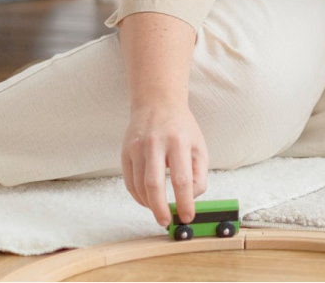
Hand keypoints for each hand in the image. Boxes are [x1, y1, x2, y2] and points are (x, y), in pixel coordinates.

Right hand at [122, 102, 208, 227]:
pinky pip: (129, 182)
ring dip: (149, 204)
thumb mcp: (199, 146)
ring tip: (160, 212)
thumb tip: (191, 199)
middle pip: (154, 185)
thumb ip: (199, 174)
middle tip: (167, 222)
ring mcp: (136, 147)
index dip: (184, 202)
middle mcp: (155, 143)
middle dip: (160, 209)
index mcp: (178, 141)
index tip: (188, 216)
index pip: (182, 179)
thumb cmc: (181, 128)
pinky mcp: (125, 152)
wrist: (157, 103)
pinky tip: (148, 201)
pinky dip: (138, 196)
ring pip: (139, 186)